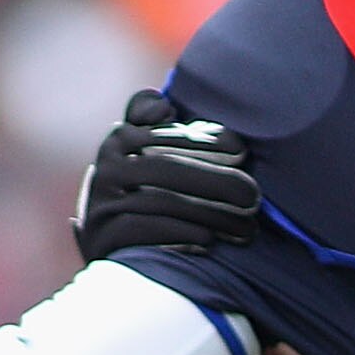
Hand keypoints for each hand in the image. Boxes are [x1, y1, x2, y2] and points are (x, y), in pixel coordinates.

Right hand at [75, 90, 259, 259]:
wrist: (122, 250)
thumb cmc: (151, 191)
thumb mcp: (154, 152)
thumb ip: (159, 124)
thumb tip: (161, 104)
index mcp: (122, 139)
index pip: (166, 136)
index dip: (205, 143)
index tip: (241, 152)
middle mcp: (105, 168)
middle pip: (165, 168)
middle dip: (215, 181)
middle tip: (253, 196)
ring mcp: (101, 203)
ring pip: (159, 201)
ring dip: (209, 214)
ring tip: (246, 227)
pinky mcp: (101, 238)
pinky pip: (143, 230)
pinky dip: (180, 234)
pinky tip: (210, 240)